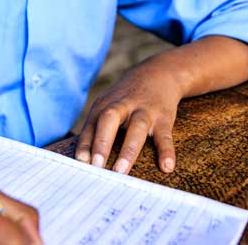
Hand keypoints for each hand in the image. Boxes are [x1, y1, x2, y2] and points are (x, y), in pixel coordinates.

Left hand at [74, 54, 181, 175]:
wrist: (159, 74)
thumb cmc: (126, 100)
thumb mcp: (107, 107)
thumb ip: (96, 131)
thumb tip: (83, 162)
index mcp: (104, 106)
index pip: (91, 126)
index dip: (85, 145)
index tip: (81, 165)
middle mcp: (123, 106)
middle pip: (109, 121)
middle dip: (101, 143)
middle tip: (96, 167)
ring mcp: (144, 111)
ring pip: (136, 128)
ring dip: (128, 150)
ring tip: (121, 172)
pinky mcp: (164, 117)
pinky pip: (165, 135)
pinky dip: (166, 151)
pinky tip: (166, 167)